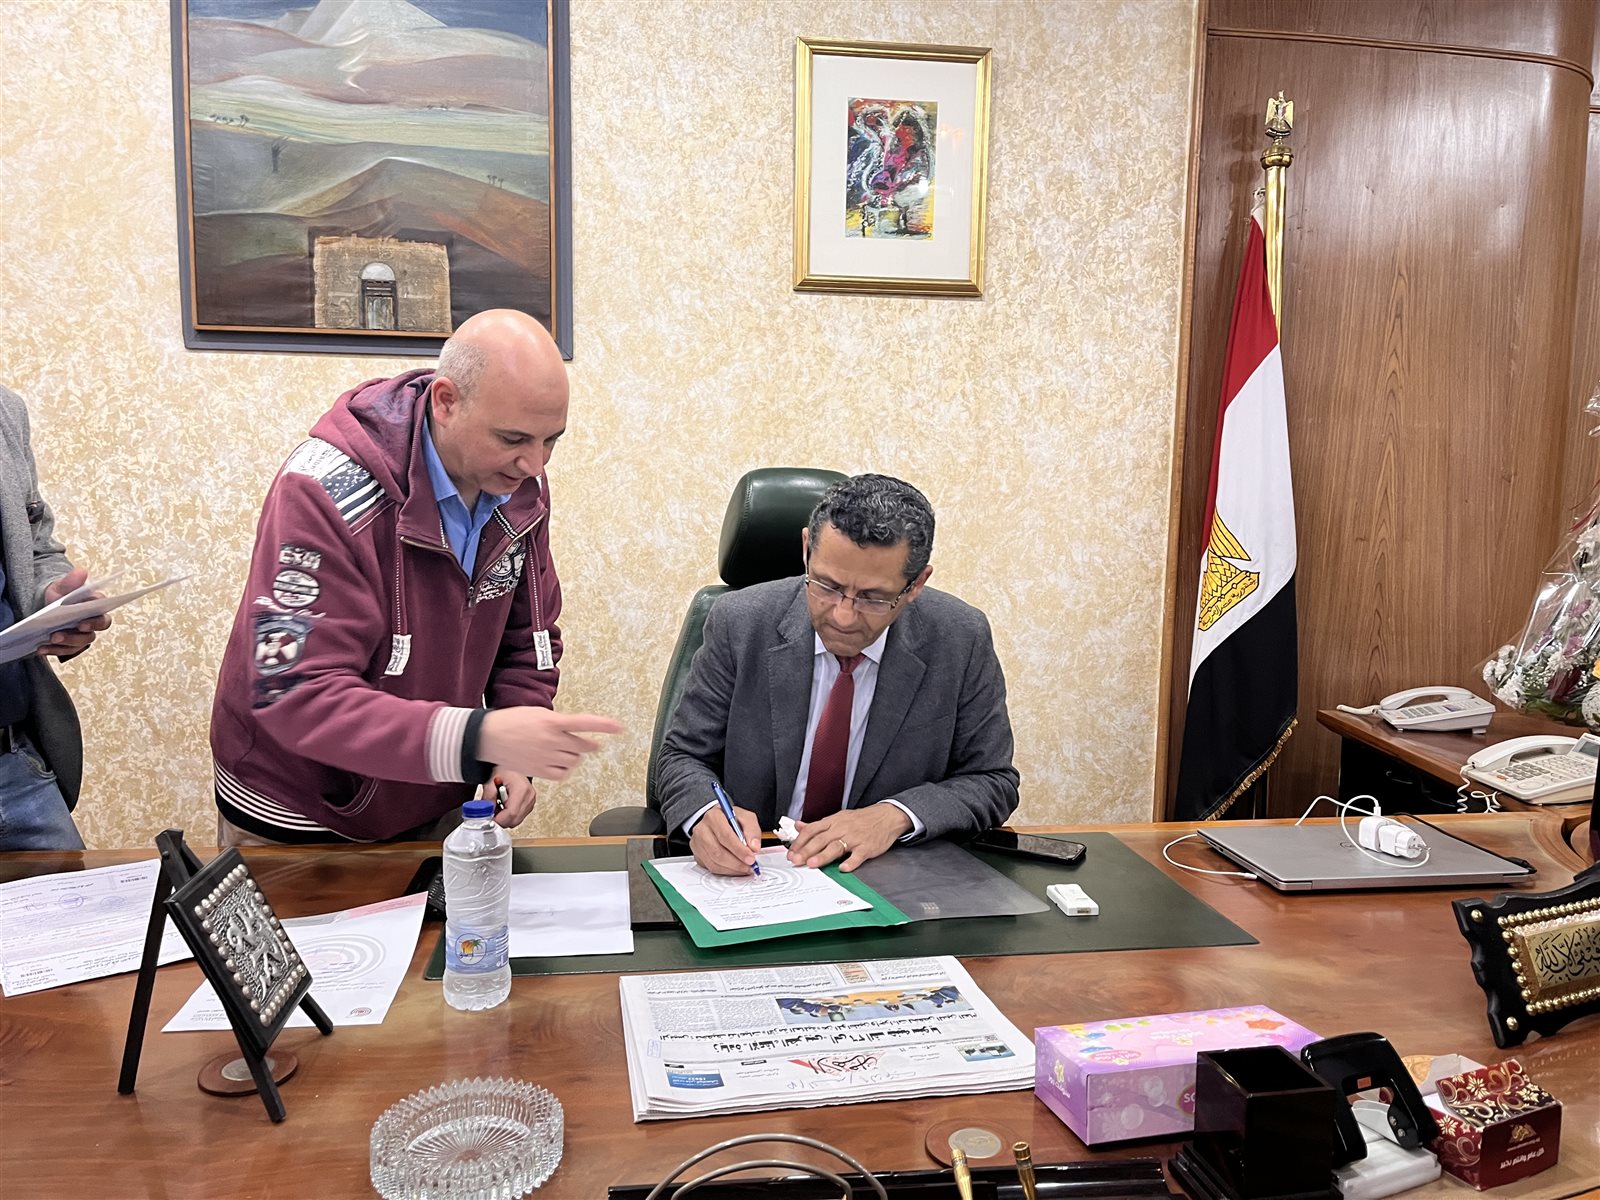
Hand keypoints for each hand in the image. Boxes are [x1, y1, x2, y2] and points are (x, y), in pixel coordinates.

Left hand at [37, 567, 109, 658]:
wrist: (49, 605)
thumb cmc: (61, 595)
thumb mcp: (63, 586)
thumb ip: (72, 581)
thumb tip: (81, 571)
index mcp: (96, 609)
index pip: (102, 618)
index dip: (94, 622)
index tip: (81, 624)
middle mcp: (93, 624)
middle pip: (90, 635)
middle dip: (74, 637)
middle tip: (57, 635)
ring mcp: (82, 635)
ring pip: (78, 644)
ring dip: (63, 644)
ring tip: (48, 640)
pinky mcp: (71, 644)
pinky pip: (65, 651)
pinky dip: (53, 650)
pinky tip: (41, 648)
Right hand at [478, 708, 622, 780]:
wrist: (489, 736)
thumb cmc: (511, 721)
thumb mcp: (537, 713)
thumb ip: (557, 722)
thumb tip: (572, 730)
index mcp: (551, 722)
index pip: (584, 722)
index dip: (603, 725)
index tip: (618, 727)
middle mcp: (551, 740)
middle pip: (583, 746)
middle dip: (586, 744)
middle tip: (582, 743)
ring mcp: (546, 756)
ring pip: (574, 760)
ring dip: (574, 756)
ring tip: (561, 750)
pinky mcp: (539, 770)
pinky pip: (562, 773)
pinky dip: (564, 769)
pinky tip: (557, 762)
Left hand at [484, 771, 535, 827]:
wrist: (513, 767)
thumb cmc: (504, 770)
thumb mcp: (490, 782)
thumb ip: (487, 799)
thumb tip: (486, 813)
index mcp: (521, 789)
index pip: (511, 813)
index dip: (498, 820)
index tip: (488, 819)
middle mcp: (529, 796)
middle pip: (514, 820)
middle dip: (500, 820)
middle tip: (491, 812)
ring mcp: (531, 802)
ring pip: (516, 821)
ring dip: (505, 818)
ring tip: (498, 805)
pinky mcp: (530, 805)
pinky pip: (518, 818)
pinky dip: (509, 816)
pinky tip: (504, 806)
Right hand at [690, 802, 761, 875]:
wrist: (717, 821)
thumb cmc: (732, 820)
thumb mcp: (746, 818)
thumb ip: (752, 830)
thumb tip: (754, 847)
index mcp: (714, 817)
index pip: (726, 836)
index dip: (739, 850)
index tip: (751, 858)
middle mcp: (702, 830)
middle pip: (718, 852)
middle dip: (737, 862)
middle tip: (750, 866)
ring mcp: (697, 843)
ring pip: (714, 862)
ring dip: (732, 869)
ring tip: (745, 868)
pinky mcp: (698, 855)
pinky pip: (711, 868)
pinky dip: (726, 871)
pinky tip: (736, 869)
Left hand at [788, 804, 911, 872]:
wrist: (887, 817)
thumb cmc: (861, 819)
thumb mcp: (838, 817)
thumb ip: (818, 825)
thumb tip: (798, 826)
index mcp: (833, 821)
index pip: (812, 830)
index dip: (800, 841)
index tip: (791, 852)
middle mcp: (842, 828)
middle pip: (821, 839)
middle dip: (806, 850)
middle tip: (796, 860)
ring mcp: (855, 838)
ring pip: (836, 846)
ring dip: (823, 855)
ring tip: (812, 864)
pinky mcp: (867, 847)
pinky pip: (858, 855)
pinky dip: (851, 862)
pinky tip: (843, 868)